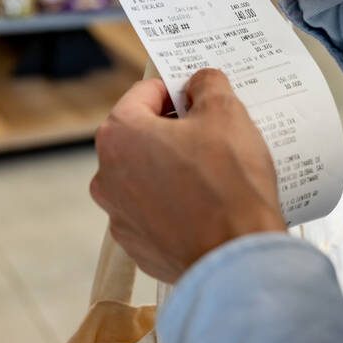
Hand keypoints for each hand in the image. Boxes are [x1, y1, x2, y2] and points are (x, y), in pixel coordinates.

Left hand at [90, 69, 285, 283]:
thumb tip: (200, 82)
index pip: (144, 93)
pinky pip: (155, 213)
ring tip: (215, 174)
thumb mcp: (226, 113)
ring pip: (147, 176)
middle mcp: (107, 176)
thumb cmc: (228, 184)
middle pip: (141, 136)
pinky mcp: (137, 246)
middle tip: (213, 134)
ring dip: (173, 169)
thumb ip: (207, 84)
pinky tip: (207, 206)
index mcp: (119, 135)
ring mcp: (119, 216)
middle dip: (174, 130)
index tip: (200, 98)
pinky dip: (176, 205)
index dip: (176, 90)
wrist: (236, 260)